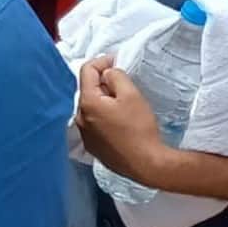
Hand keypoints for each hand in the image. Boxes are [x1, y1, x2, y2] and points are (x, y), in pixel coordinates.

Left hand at [76, 54, 174, 185]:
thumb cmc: (139, 129)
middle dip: (103, 82)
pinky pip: (94, 123)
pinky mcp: (93, 147)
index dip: (102, 61)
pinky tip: (120, 122)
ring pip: (91, 107)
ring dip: (103, 100)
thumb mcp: (130, 94)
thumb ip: (115, 76)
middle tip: (123, 84)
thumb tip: (107, 74)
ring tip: (124, 104)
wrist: (147, 164)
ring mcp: (85, 135)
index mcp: (87, 103)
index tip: (117, 62)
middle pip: (88, 89)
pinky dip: (104, 116)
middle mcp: (80, 119)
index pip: (87, 70)